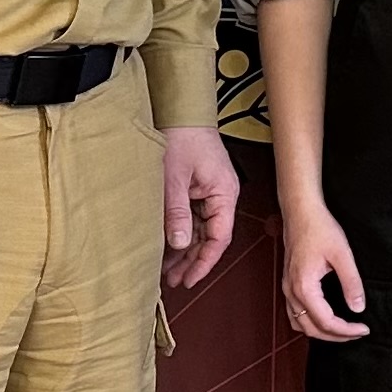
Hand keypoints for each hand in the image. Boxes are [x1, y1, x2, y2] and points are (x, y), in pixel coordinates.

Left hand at [161, 125, 240, 288]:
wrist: (179, 111)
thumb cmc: (182, 136)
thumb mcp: (173, 178)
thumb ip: (176, 212)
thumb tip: (178, 243)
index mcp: (224, 194)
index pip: (220, 237)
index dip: (204, 262)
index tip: (189, 278)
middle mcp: (221, 196)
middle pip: (210, 238)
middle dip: (192, 260)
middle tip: (173, 280)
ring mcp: (210, 193)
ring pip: (200, 231)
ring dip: (184, 250)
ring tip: (166, 270)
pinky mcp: (198, 190)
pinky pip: (192, 219)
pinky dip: (180, 233)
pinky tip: (167, 247)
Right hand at [279, 197, 369, 341]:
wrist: (301, 212)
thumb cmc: (320, 228)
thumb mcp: (342, 254)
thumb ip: (351, 283)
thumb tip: (358, 308)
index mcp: (304, 287)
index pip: (326, 321)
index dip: (346, 330)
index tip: (364, 328)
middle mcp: (291, 292)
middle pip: (311, 329)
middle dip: (336, 336)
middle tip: (357, 332)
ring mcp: (287, 289)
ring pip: (301, 324)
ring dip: (321, 332)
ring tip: (343, 330)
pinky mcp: (289, 284)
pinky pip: (295, 313)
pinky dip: (311, 322)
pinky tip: (326, 318)